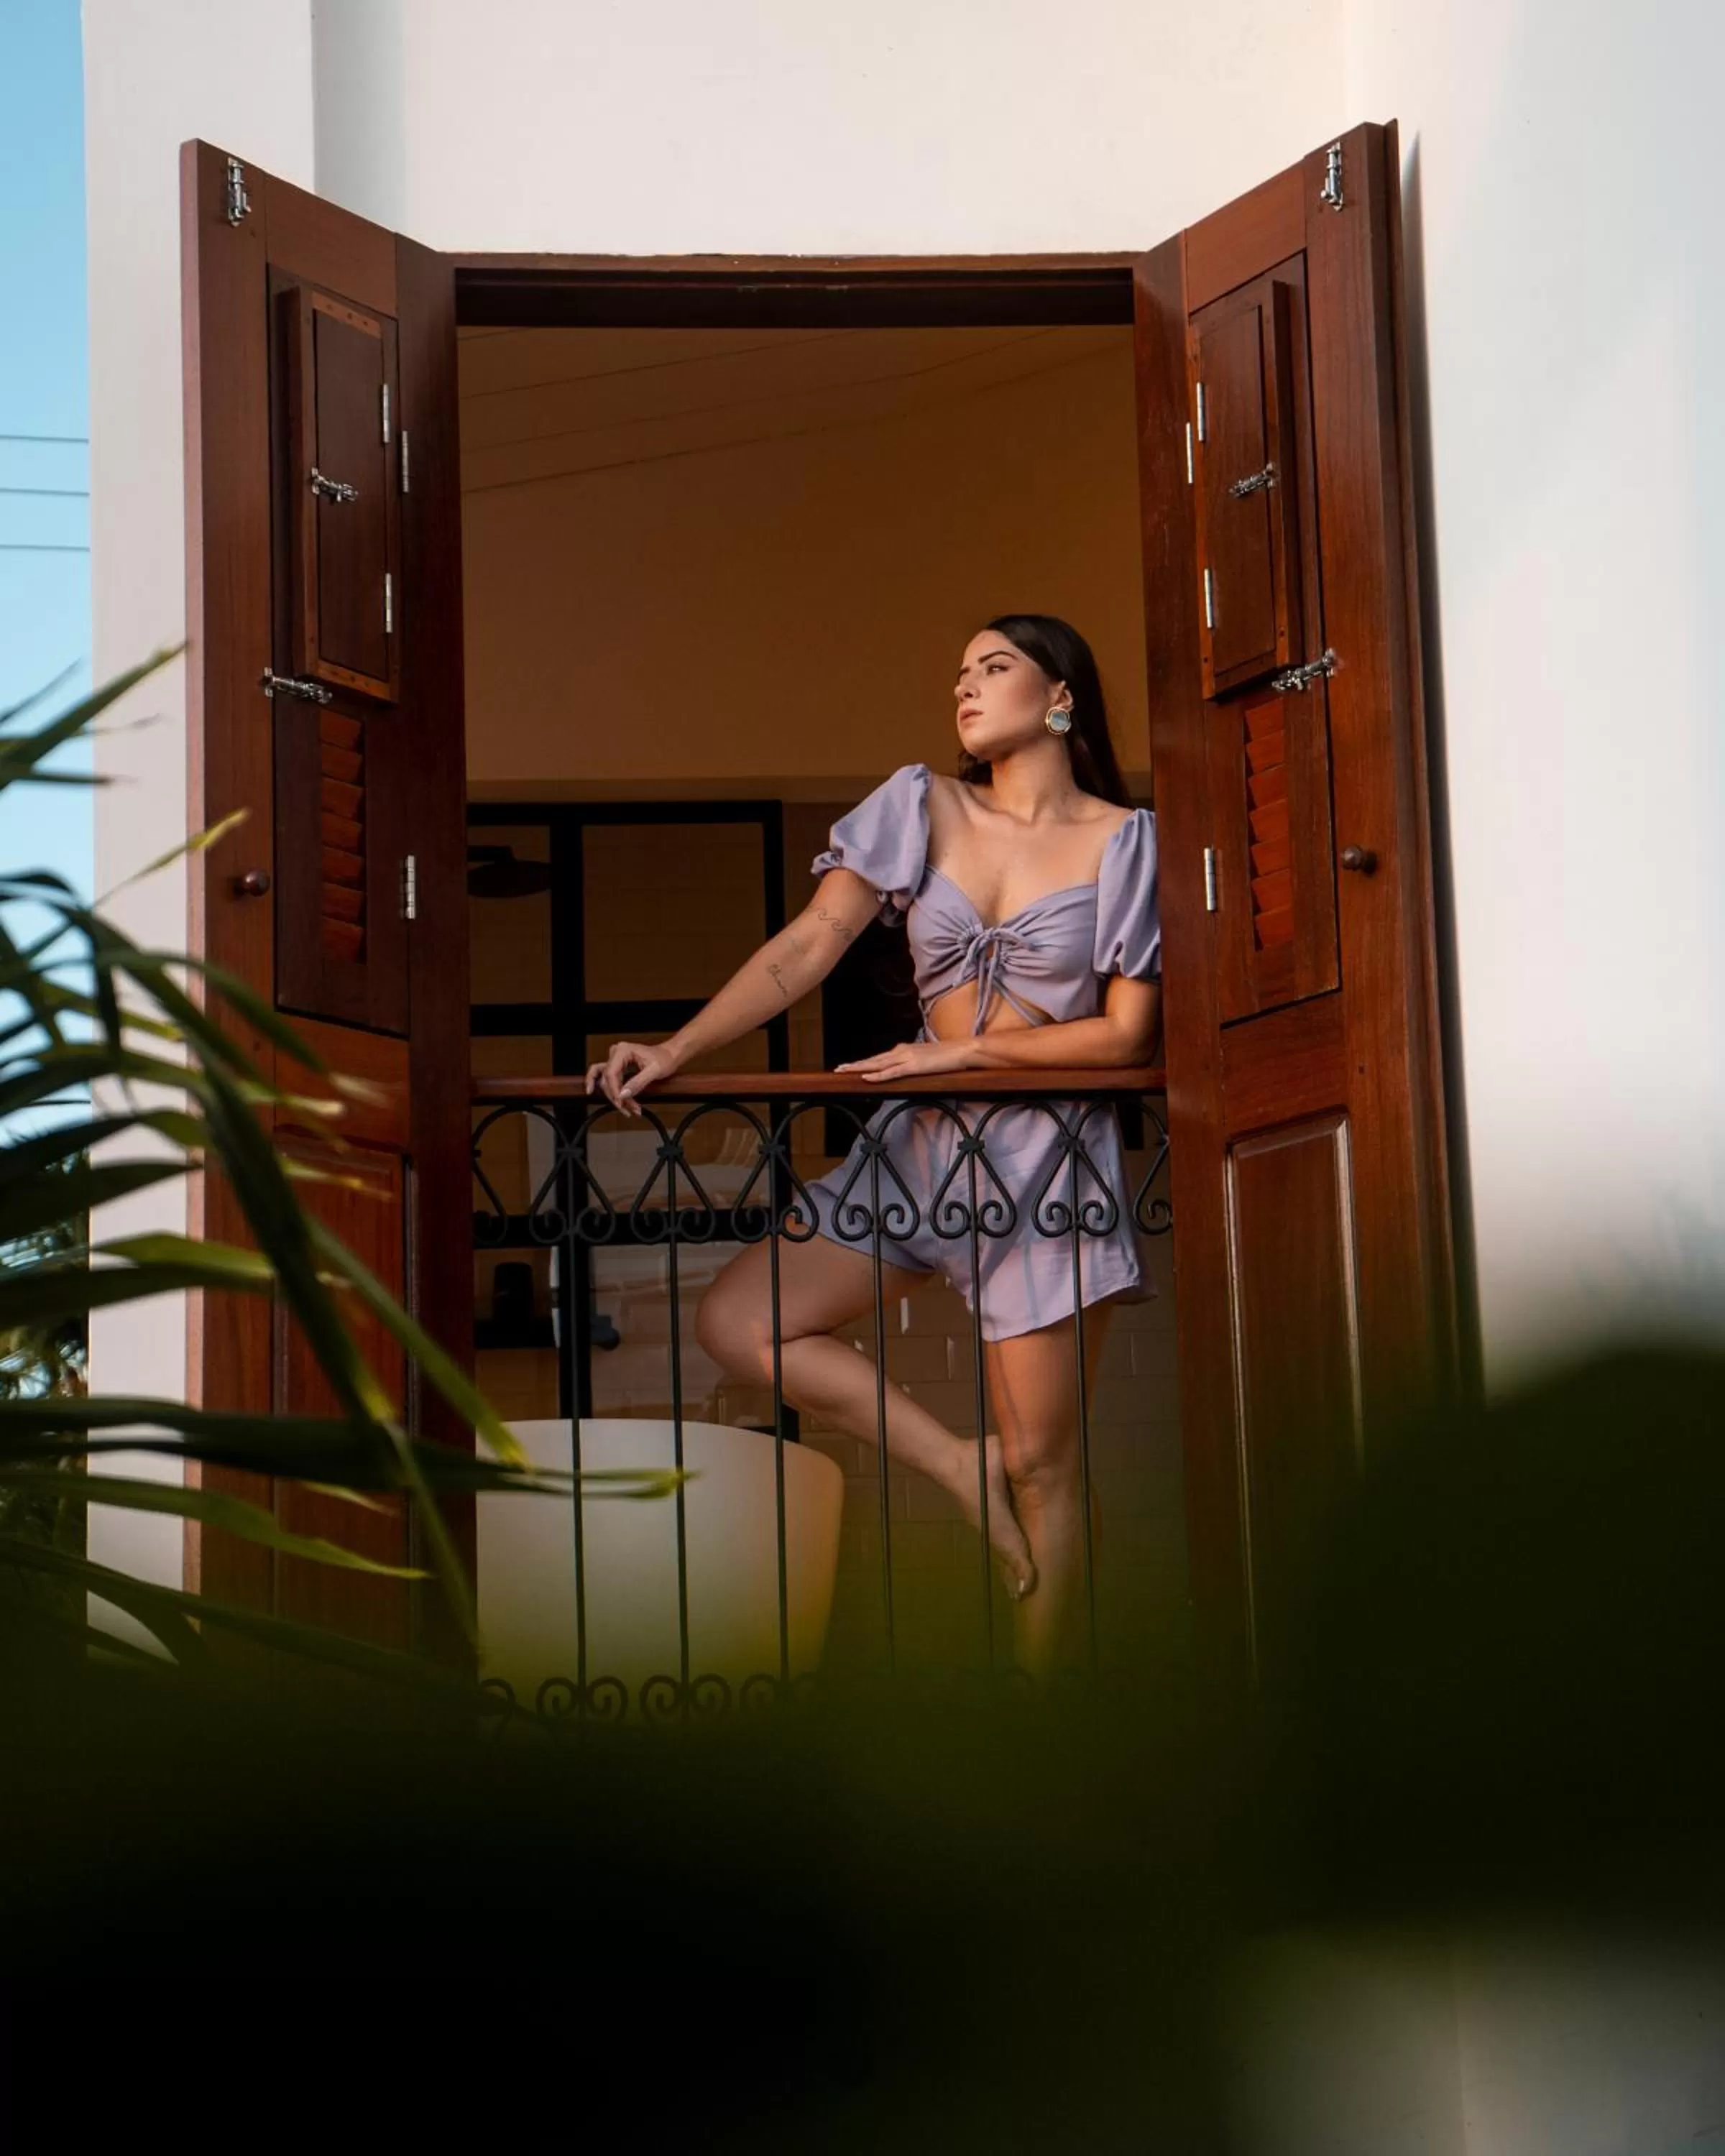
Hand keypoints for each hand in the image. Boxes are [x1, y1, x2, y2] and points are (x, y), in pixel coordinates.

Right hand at [585, 1039, 680, 1116]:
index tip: (621, 1102)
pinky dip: (619, 1094)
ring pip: (609, 1083)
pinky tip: (626, 1103)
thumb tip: (623, 1094)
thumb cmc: (665, 1058)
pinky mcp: (619, 1066)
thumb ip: (637, 1083)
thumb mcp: (653, 1071)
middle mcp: (616, 1053)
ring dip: (617, 1097)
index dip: (614, 1091)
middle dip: (616, 1097)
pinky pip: (614, 1082)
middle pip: (607, 1079)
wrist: (671, 1055)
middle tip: (626, 1109)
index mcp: (622, 1051)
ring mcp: (617, 1060)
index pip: (610, 1073)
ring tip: (630, 1108)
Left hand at [833, 1037, 977, 1082]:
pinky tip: (866, 1078)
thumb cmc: (947, 1056)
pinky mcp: (913, 1066)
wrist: (961, 1050)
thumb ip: (912, 1063)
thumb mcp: (925, 1059)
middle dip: (854, 1065)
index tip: (848, 1066)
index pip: (878, 1058)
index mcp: (903, 1049)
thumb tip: (905, 1068)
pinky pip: (891, 1072)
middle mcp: (901, 1051)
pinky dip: (877, 1075)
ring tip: (844, 1071)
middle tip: (837, 1069)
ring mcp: (906, 1058)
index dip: (862, 1063)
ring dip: (859, 1068)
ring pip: (877, 1065)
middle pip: (873, 1060)